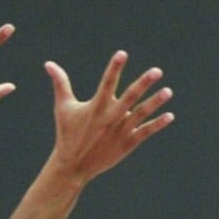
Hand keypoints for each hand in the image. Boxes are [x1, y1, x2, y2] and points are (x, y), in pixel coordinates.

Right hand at [45, 51, 173, 185]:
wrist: (72, 165)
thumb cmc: (67, 132)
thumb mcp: (63, 107)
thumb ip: (61, 83)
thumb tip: (48, 63)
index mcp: (96, 106)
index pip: (106, 82)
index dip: (114, 68)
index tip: (122, 53)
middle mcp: (110, 117)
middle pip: (129, 97)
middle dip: (143, 84)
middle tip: (157, 71)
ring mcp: (120, 131)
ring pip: (140, 114)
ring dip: (155, 103)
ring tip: (168, 91)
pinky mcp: (127, 143)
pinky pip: (145, 132)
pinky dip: (157, 124)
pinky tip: (170, 115)